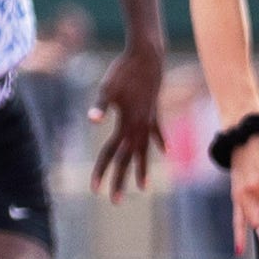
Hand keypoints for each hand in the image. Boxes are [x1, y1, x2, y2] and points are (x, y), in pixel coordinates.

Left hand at [87, 45, 165, 201]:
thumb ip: (100, 106)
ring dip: (142, 169)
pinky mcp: (154, 112)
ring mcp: (149, 121)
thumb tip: (92, 119)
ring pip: (145, 150)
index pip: (112, 153)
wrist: (148, 57)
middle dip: (121, 180)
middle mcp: (140, 127)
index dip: (102, 171)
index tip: (94, 189)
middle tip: (115, 201)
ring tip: (143, 187)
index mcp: (127, 124)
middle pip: (128, 158)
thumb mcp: (108, 88)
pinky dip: (160, 143)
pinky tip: (166, 153)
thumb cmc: (125, 71)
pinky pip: (157, 133)